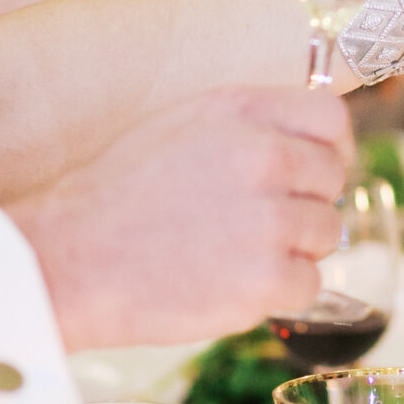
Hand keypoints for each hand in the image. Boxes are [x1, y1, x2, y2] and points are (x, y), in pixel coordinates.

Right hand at [10, 85, 351, 349]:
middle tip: (260, 222)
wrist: (71, 260)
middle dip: (305, 201)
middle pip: (333, 178)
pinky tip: (234, 284)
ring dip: (293, 248)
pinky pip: (309, 283)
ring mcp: (269, 219)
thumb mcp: (184, 125)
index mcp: (244, 111)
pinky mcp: (267, 278)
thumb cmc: (121, 194)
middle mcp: (265, 156)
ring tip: (236, 253)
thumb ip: (250, 123)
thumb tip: (308, 139)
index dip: (330, 147)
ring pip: (325, 232)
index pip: (330, 118)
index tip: (315, 171)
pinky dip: (279, 292)